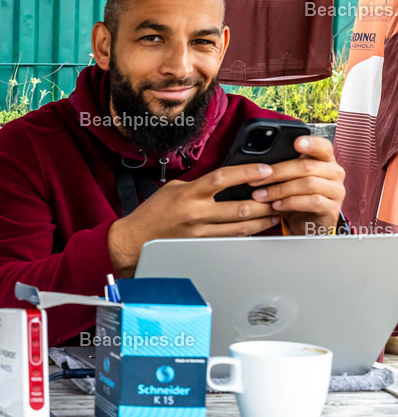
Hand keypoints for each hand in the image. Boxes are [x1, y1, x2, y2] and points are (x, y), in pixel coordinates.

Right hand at [108, 162, 281, 276]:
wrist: (135, 240)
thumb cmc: (153, 213)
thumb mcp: (173, 189)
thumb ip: (198, 185)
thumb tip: (225, 180)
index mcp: (187, 194)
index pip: (222, 179)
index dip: (247, 173)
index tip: (265, 170)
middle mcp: (195, 213)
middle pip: (239, 207)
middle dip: (264, 201)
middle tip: (280, 194)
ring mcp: (200, 233)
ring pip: (240, 227)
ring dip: (262, 220)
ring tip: (276, 212)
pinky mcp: (202, 246)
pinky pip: (231, 239)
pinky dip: (247, 233)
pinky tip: (258, 228)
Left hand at [248, 135, 344, 236]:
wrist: (306, 223)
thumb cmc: (297, 196)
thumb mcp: (289, 179)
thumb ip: (282, 167)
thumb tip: (258, 163)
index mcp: (324, 160)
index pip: (322, 146)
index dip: (310, 143)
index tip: (296, 142)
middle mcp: (334, 172)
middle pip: (307, 166)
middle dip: (277, 173)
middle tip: (255, 180)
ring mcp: (336, 190)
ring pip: (308, 184)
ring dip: (279, 190)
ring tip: (260, 195)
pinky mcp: (332, 208)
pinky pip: (312, 202)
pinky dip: (291, 203)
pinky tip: (276, 206)